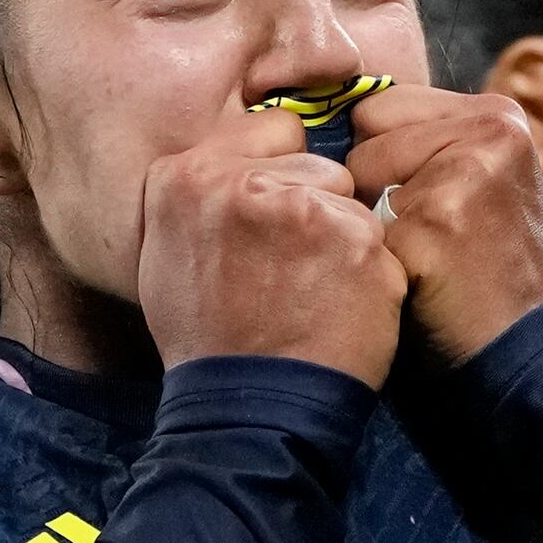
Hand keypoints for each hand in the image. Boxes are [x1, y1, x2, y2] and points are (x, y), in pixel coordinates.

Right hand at [134, 107, 404, 383]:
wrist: (248, 412)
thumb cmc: (207, 342)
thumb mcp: (166, 257)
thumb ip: (200, 198)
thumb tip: (233, 165)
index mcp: (185, 177)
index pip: (271, 130)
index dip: (280, 174)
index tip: (269, 222)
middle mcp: (240, 180)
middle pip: (316, 161)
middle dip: (313, 202)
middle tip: (287, 267)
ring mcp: (300, 206)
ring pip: (349, 196)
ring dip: (341, 233)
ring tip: (311, 289)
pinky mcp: (352, 237)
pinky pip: (375, 234)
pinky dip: (367, 269)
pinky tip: (338, 305)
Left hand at [337, 82, 542, 367]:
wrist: (523, 354)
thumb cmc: (484, 276)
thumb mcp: (476, 187)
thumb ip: (426, 147)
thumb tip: (333, 121)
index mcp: (497, 116)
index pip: (383, 105)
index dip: (375, 156)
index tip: (407, 202)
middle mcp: (490, 129)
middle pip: (366, 128)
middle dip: (369, 181)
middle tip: (420, 233)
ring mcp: (466, 170)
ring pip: (357, 173)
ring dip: (372, 220)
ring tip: (421, 255)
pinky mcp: (438, 217)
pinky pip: (361, 222)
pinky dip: (374, 258)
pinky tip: (415, 281)